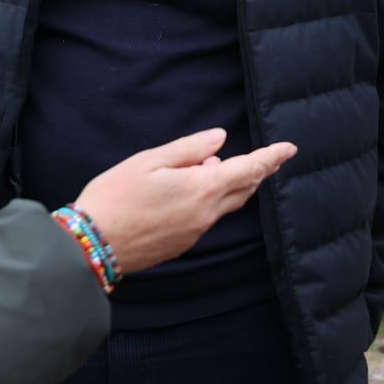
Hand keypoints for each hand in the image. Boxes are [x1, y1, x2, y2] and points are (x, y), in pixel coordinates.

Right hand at [73, 129, 296, 274]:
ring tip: (228, 167)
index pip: (250, 168)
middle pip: (245, 188)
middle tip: (272, 157)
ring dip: (236, 185)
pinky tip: (197, 191)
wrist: (93, 244)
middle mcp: (206, 213)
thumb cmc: (116, 196)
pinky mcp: (183, 244)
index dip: (272, 157)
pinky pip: (208, 218)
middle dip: (260, 171)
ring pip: (227, 205)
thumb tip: (220, 139)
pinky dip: (213, 200)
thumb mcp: (150, 161)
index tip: (289, 148)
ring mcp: (196, 232)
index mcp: (202, 188)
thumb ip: (189, 149)